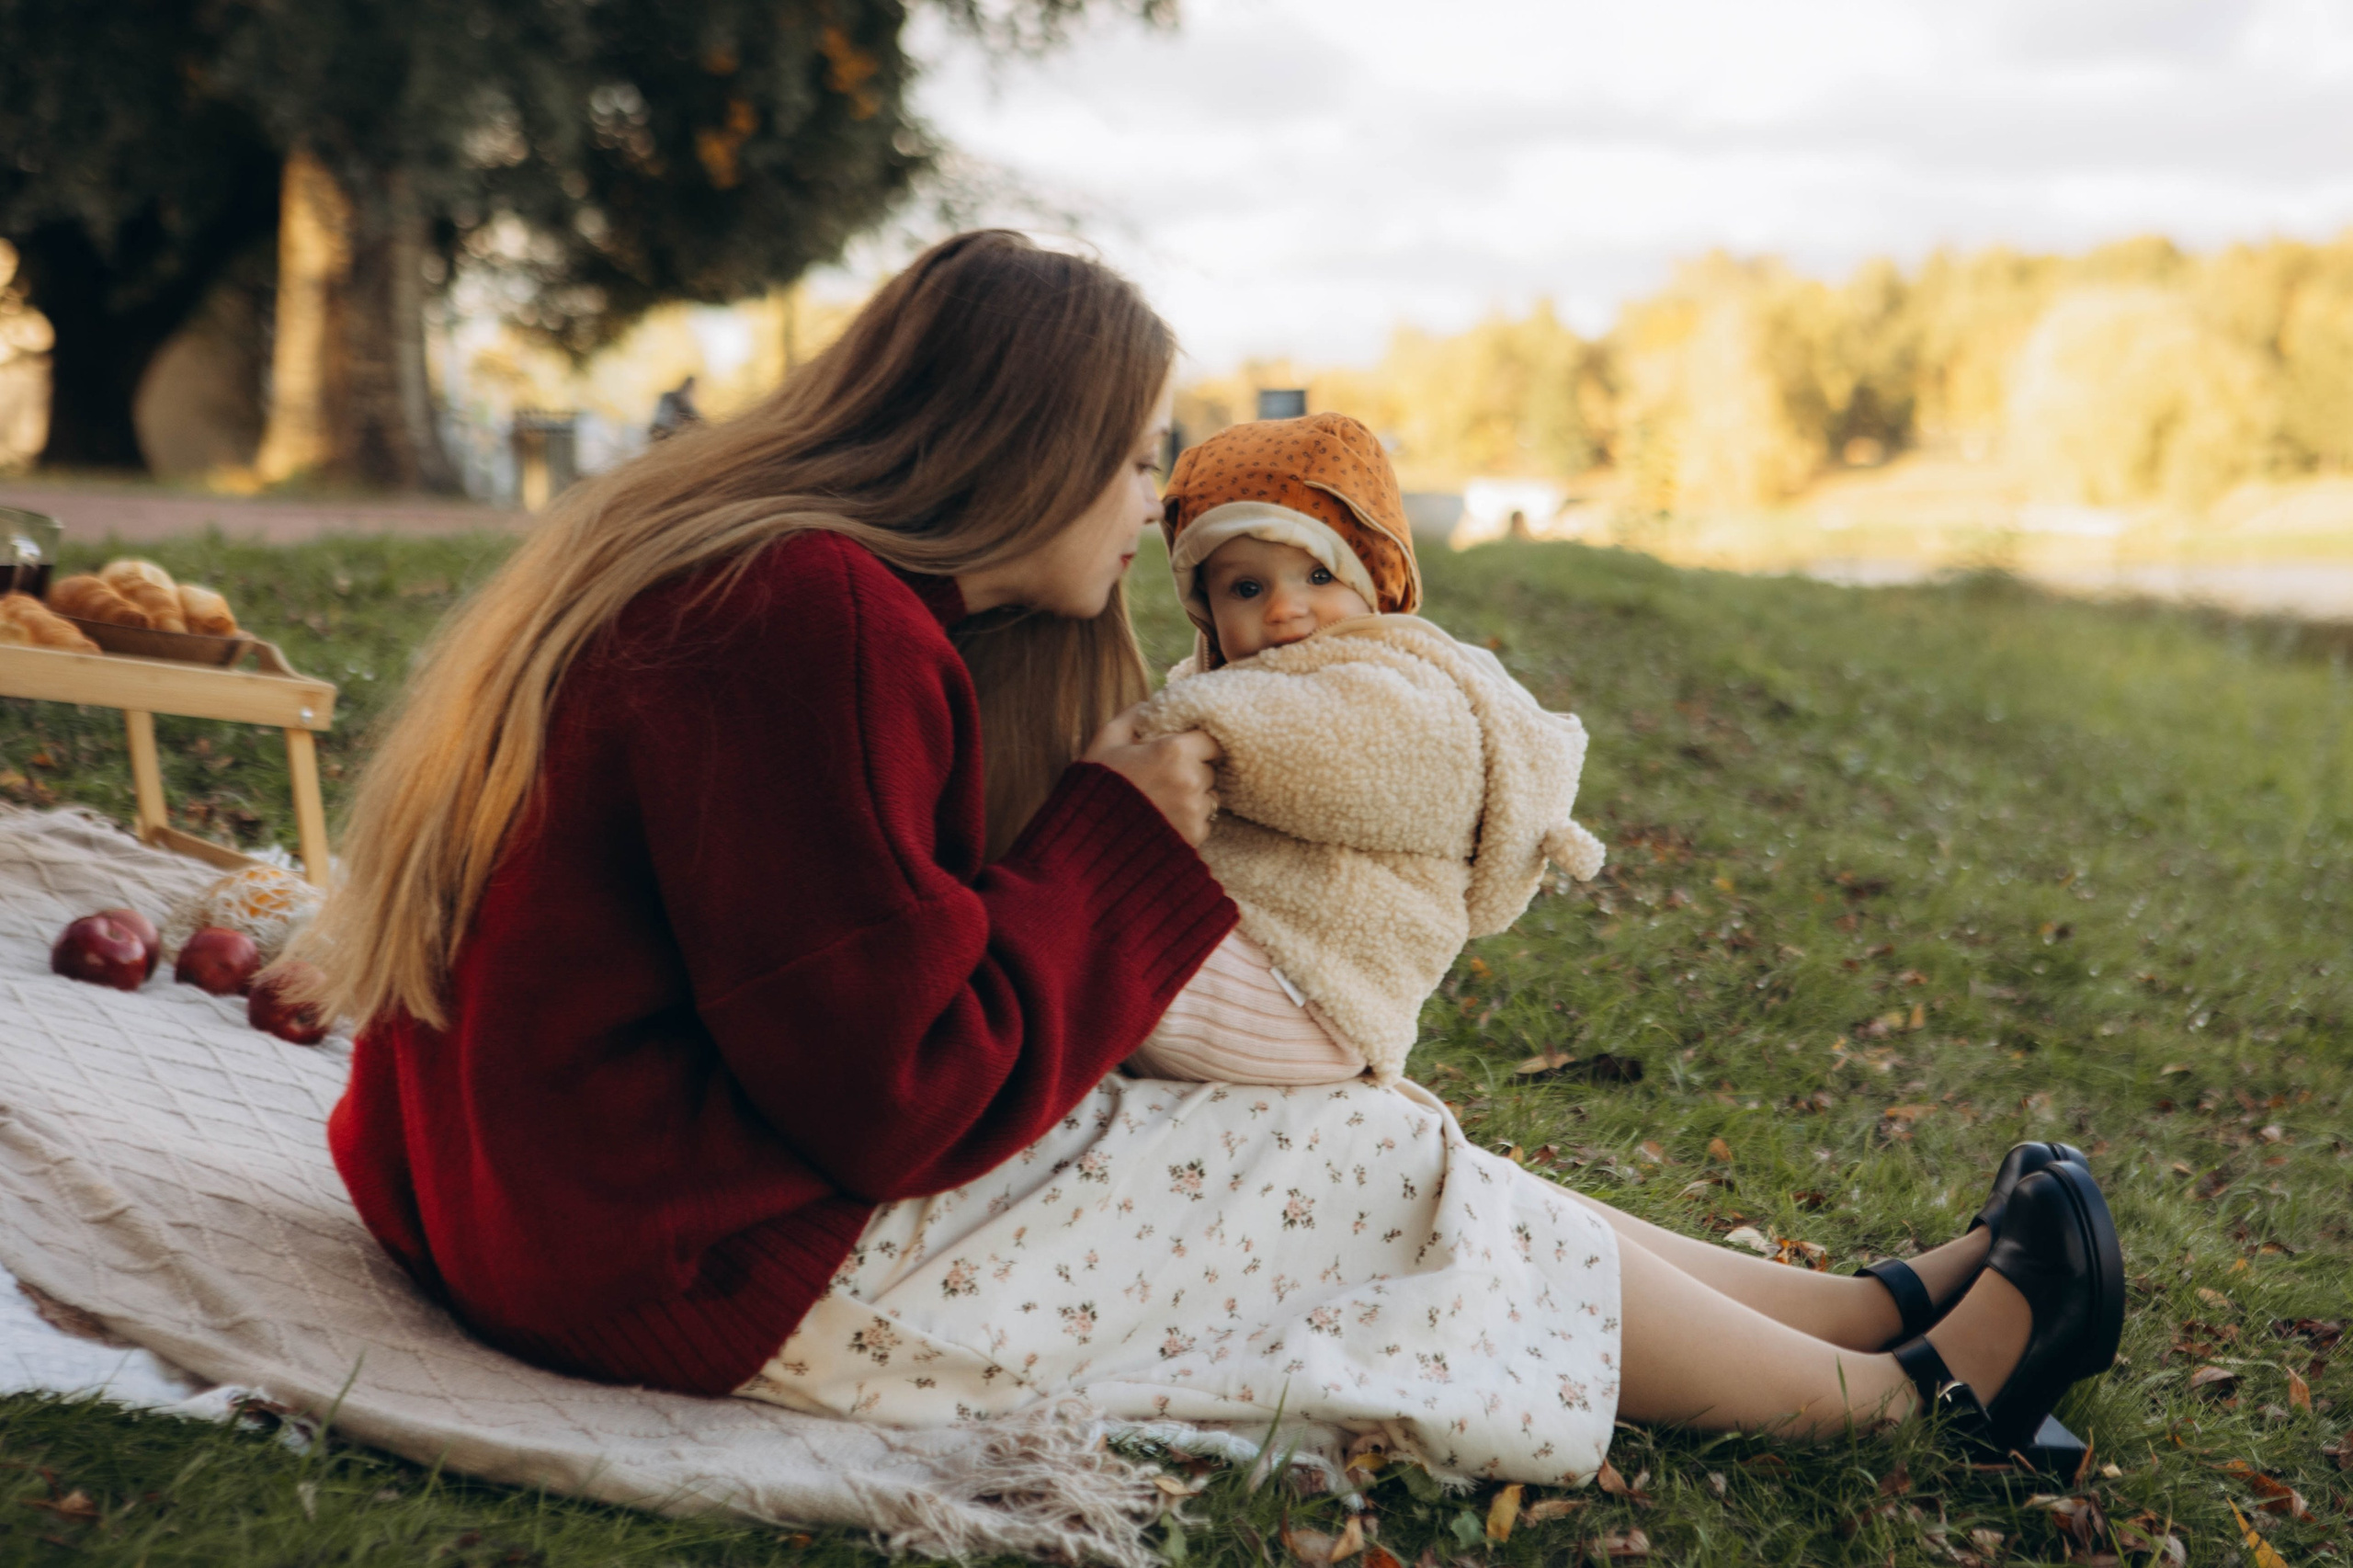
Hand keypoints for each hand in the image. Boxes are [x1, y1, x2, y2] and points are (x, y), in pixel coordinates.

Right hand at [1083, 706, 1221, 845]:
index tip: (1183, 752)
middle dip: (1193, 772)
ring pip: (1208, 798)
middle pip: (1210, 771)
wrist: (1086, 838)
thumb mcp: (1107, 740)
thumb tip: (1149, 706)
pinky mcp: (1193, 837)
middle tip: (1164, 778)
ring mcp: (1194, 811)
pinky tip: (1163, 821)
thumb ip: (1133, 716)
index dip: (1197, 746)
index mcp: (1174, 751)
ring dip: (1192, 798)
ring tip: (1161, 802)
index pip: (1211, 742)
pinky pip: (1203, 824)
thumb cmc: (1096, 786)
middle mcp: (1190, 780)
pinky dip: (1189, 822)